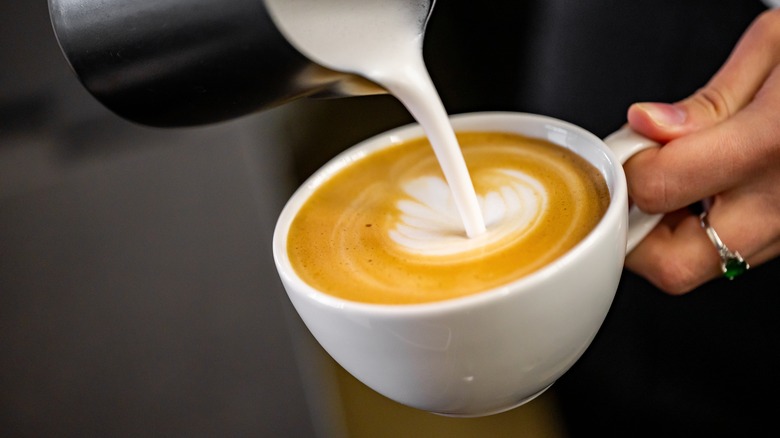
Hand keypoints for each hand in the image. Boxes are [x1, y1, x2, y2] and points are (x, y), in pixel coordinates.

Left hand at [623, 8, 779, 294]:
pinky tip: (710, 189)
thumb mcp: (779, 45)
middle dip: (635, 232)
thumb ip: (706, 99)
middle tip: (639, 185)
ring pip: (702, 268)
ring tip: (680, 180)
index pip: (658, 188)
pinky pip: (731, 256)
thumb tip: (645, 126)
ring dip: (666, 234)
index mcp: (774, 139)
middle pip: (673, 266)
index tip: (627, 149)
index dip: (626, 171)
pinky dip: (700, 231)